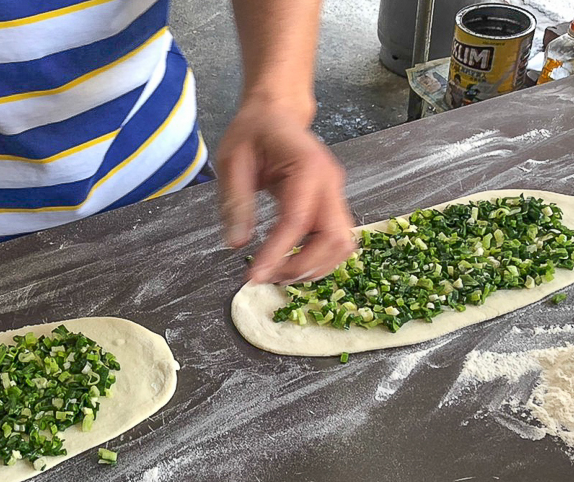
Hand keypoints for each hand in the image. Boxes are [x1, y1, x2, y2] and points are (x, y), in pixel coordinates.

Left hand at [217, 99, 354, 284]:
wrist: (276, 113)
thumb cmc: (253, 131)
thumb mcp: (232, 160)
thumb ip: (236, 202)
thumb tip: (236, 244)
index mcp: (308, 166)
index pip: (298, 220)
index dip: (278, 253)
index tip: (253, 276)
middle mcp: (331, 182)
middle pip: (334, 239)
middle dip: (302, 266)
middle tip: (266, 276)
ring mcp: (336, 194)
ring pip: (341, 245)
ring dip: (312, 267)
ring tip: (276, 273)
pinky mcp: (332, 205)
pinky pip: (335, 241)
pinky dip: (317, 259)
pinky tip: (289, 262)